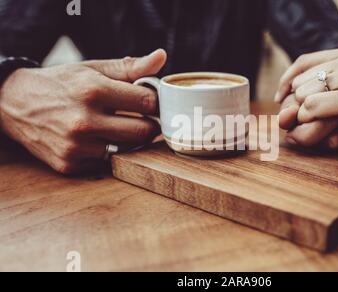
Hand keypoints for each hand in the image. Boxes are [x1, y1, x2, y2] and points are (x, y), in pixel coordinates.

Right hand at [0, 49, 166, 173]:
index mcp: (93, 90)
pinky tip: (99, 139)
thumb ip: (130, 67)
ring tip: (119, 127)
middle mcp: (84, 120)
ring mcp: (76, 146)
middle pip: (143, 132)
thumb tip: (161, 57)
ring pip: (127, 150)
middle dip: (150, 125)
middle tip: (145, 119)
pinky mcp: (69, 164)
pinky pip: (106, 162)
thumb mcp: (93, 69)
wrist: (15, 104)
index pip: (147, 102)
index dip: (157, 102)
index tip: (154, 102)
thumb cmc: (61, 84)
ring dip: (129, 140)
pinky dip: (108, 152)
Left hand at [276, 48, 337, 154]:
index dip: (287, 81)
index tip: (281, 98)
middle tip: (294, 122)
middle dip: (293, 105)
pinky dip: (309, 120)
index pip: (303, 62)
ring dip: (302, 116)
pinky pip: (313, 108)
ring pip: (304, 95)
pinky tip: (320, 129)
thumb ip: (332, 87)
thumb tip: (292, 104)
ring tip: (311, 129)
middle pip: (300, 81)